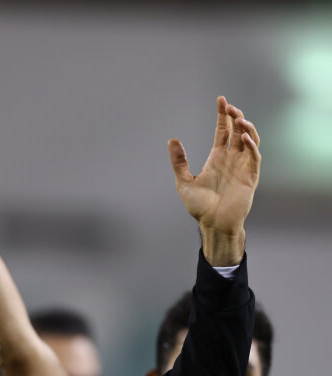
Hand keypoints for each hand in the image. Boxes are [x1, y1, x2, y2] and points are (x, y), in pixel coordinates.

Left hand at [169, 97, 260, 263]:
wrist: (213, 224)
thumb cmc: (200, 207)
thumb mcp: (184, 182)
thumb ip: (179, 162)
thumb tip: (171, 140)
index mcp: (217, 157)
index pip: (223, 130)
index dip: (223, 115)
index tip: (221, 100)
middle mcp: (232, 159)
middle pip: (238, 130)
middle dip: (235, 117)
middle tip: (230, 108)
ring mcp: (242, 166)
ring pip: (249, 140)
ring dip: (246, 128)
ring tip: (239, 119)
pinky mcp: (250, 176)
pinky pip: (254, 157)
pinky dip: (251, 146)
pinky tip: (244, 139)